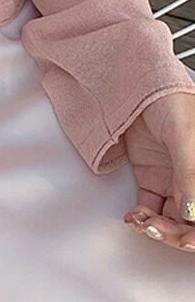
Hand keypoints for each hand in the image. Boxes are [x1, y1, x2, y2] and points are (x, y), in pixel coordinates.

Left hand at [122, 91, 194, 252]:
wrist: (132, 82)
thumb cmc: (167, 96)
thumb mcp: (184, 135)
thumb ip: (189, 173)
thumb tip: (193, 213)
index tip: (188, 238)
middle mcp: (193, 179)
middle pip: (193, 222)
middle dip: (178, 234)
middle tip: (159, 231)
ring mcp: (173, 180)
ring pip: (172, 220)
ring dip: (159, 229)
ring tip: (143, 224)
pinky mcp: (151, 177)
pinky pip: (150, 207)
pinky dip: (143, 218)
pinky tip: (136, 219)